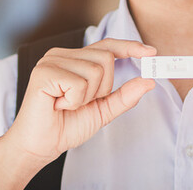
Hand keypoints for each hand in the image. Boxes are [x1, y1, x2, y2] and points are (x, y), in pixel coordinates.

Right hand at [4, 38, 156, 162]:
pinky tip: (58, 105)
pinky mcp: (44, 72)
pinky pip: (79, 84)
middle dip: (102, 88)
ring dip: (86, 97)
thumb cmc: (65, 126)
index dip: (130, 47)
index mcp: (74, 59)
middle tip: (79, 103)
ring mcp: (51, 61)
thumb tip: (149, 81)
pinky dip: (74, 101)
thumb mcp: (102, 110)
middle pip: (106, 58)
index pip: (107, 46)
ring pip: (95, 71)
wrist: (40, 146)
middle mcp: (61, 55)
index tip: (152, 52)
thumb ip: (124, 96)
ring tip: (66, 105)